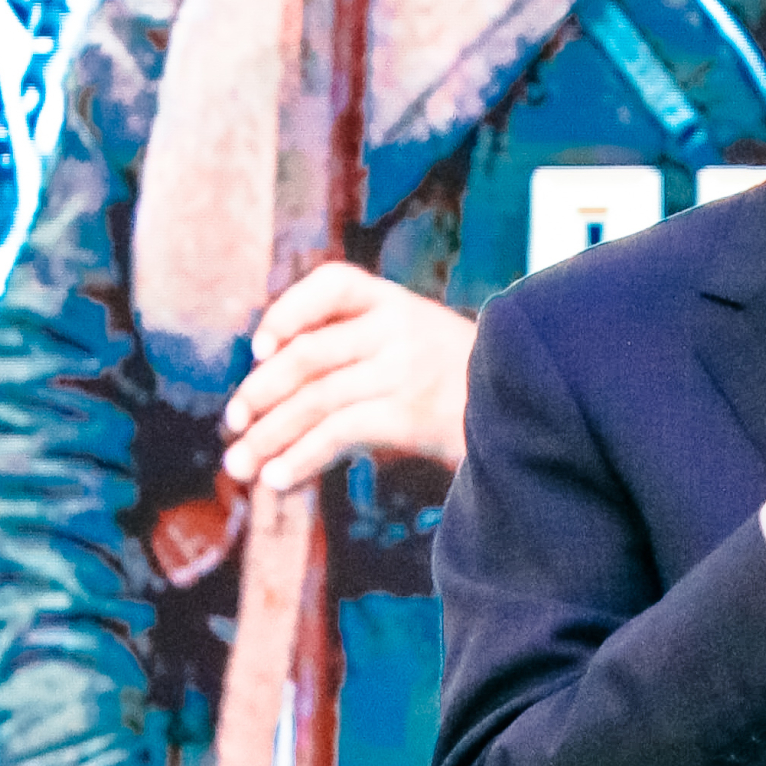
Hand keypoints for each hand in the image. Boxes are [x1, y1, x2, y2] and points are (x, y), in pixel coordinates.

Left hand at [220, 263, 475, 491]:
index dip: (288, 311)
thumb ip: (361, 346)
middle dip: (259, 394)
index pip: (333, 284)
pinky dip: (300, 459)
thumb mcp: (418, 342)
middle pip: (308, 354)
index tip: (259, 348)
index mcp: (397, 303)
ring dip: (268, 437)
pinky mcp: (410, 414)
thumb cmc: (462, 387)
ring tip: (241, 467)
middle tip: (233, 426)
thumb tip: (274, 383)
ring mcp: (404, 369)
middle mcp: (399, 327)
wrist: (532, 410)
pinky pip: (337, 433)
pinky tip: (279, 480)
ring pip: (314, 399)